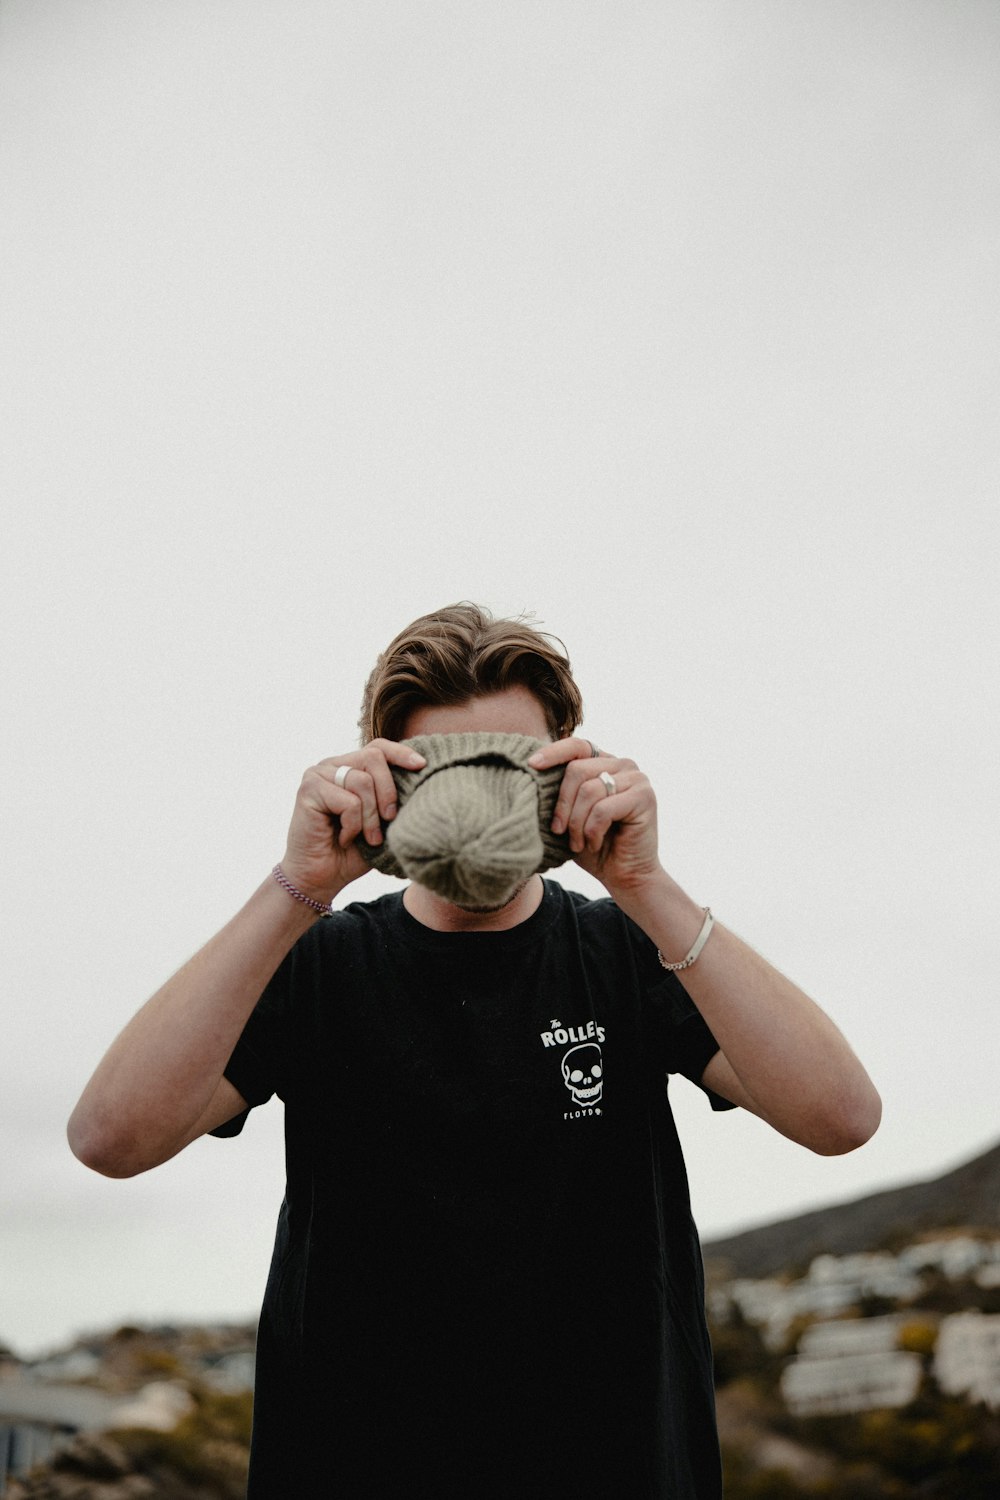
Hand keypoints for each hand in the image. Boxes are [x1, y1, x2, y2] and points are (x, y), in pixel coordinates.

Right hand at [279, 739, 426, 901]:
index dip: (401, 753)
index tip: (422, 766)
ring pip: (362, 781)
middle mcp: (332, 765)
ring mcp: (318, 774)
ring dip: (371, 817)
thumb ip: (393, 800)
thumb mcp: (381, 822)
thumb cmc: (352, 852)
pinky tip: (344, 840)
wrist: (321, 879)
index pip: (378, 747)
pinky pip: (349, 802)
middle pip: (373, 757)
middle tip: (390, 820)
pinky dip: (353, 826)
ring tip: (368, 838)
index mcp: (349, 767)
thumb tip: (423, 778)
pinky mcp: (308, 790)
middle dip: (388, 791)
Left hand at [528, 738, 661, 894]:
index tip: (531, 765)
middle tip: (559, 832)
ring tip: (578, 843)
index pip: (577, 745)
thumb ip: (558, 793)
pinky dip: (592, 831)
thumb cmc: (594, 847)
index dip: (553, 752)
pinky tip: (594, 844)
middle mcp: (623, 765)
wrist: (625, 876)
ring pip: (589, 791)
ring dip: (576, 823)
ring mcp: (637, 779)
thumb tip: (530, 771)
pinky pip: (603, 809)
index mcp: (605, 763)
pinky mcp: (645, 797)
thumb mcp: (569, 816)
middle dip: (562, 805)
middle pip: (577, 770)